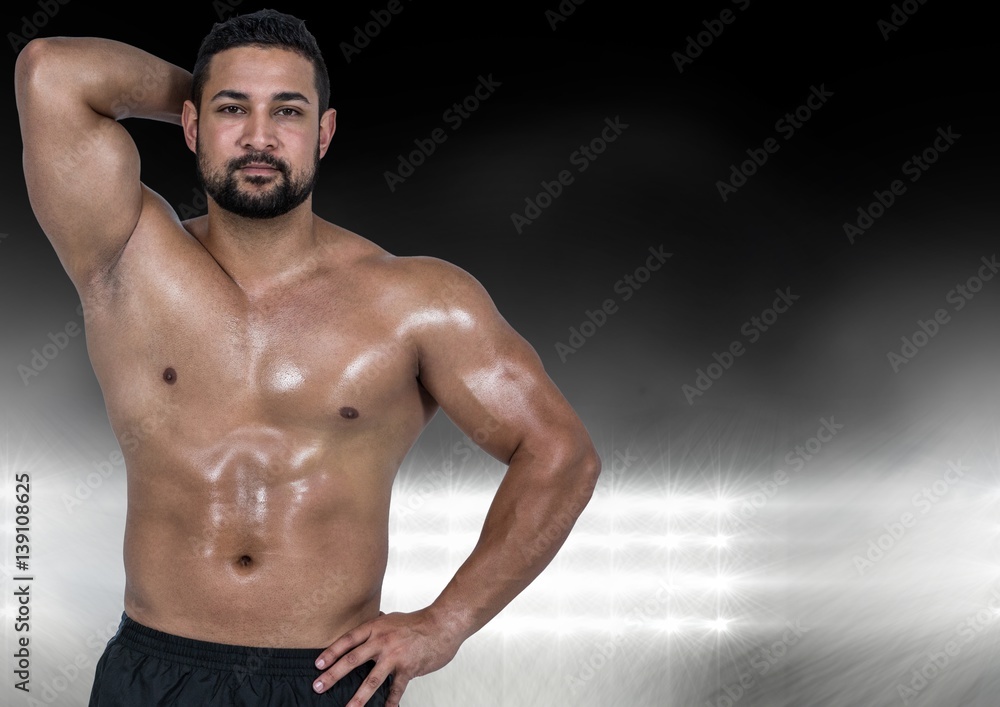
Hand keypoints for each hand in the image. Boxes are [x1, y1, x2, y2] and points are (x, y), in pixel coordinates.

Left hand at [313, 608, 463, 705]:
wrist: (443, 624)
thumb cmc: (418, 622)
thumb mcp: (392, 619)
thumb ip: (378, 627)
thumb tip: (365, 630)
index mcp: (376, 628)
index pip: (348, 640)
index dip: (331, 652)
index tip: (318, 664)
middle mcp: (382, 641)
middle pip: (352, 659)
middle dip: (333, 675)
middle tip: (319, 686)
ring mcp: (395, 655)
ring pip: (372, 680)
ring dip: (358, 697)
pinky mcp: (408, 668)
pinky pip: (396, 689)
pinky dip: (390, 702)